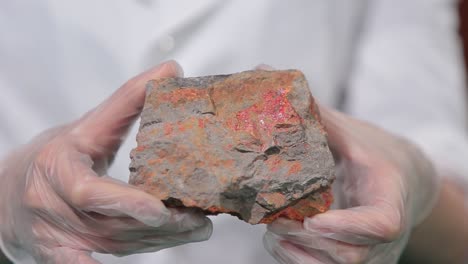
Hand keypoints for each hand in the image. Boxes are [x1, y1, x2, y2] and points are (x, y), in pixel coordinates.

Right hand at [0, 61, 211, 263]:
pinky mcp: (59, 255)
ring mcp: (55, 237)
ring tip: (196, 229)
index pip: (90, 192)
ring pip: (114, 245)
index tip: (160, 209)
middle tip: (199, 220)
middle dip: (159, 226)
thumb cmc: (52, 158)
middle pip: (111, 225)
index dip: (125, 202)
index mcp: (58, 170)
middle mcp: (53, 207)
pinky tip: (153, 253)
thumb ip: (129, 100)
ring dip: (157, 241)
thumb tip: (172, 70)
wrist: (6, 196)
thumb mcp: (86, 126)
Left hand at [264, 105, 438, 262]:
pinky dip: (296, 259)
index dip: (347, 227)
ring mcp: (371, 251)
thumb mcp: (351, 133)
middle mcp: (383, 233)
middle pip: (350, 253)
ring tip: (272, 230)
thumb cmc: (374, 155)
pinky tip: (277, 240)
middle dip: (307, 240)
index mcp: (388, 196)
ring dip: (297, 252)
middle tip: (275, 220)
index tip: (313, 220)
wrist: (399, 180)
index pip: (381, 224)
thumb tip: (271, 80)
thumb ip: (316, 115)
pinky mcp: (355, 257)